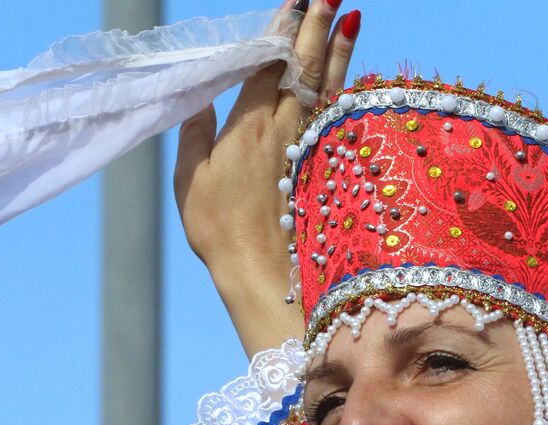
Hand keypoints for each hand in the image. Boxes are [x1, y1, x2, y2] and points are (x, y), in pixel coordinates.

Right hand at [174, 0, 360, 355]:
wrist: (264, 274)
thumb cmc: (219, 231)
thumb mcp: (191, 180)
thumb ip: (195, 132)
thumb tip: (199, 95)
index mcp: (249, 123)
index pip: (269, 61)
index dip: (282, 27)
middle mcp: (285, 126)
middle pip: (304, 63)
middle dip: (316, 22)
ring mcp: (309, 146)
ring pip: (329, 84)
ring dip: (339, 46)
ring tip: (351, 14)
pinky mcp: (325, 167)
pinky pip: (339, 116)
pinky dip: (349, 87)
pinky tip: (356, 74)